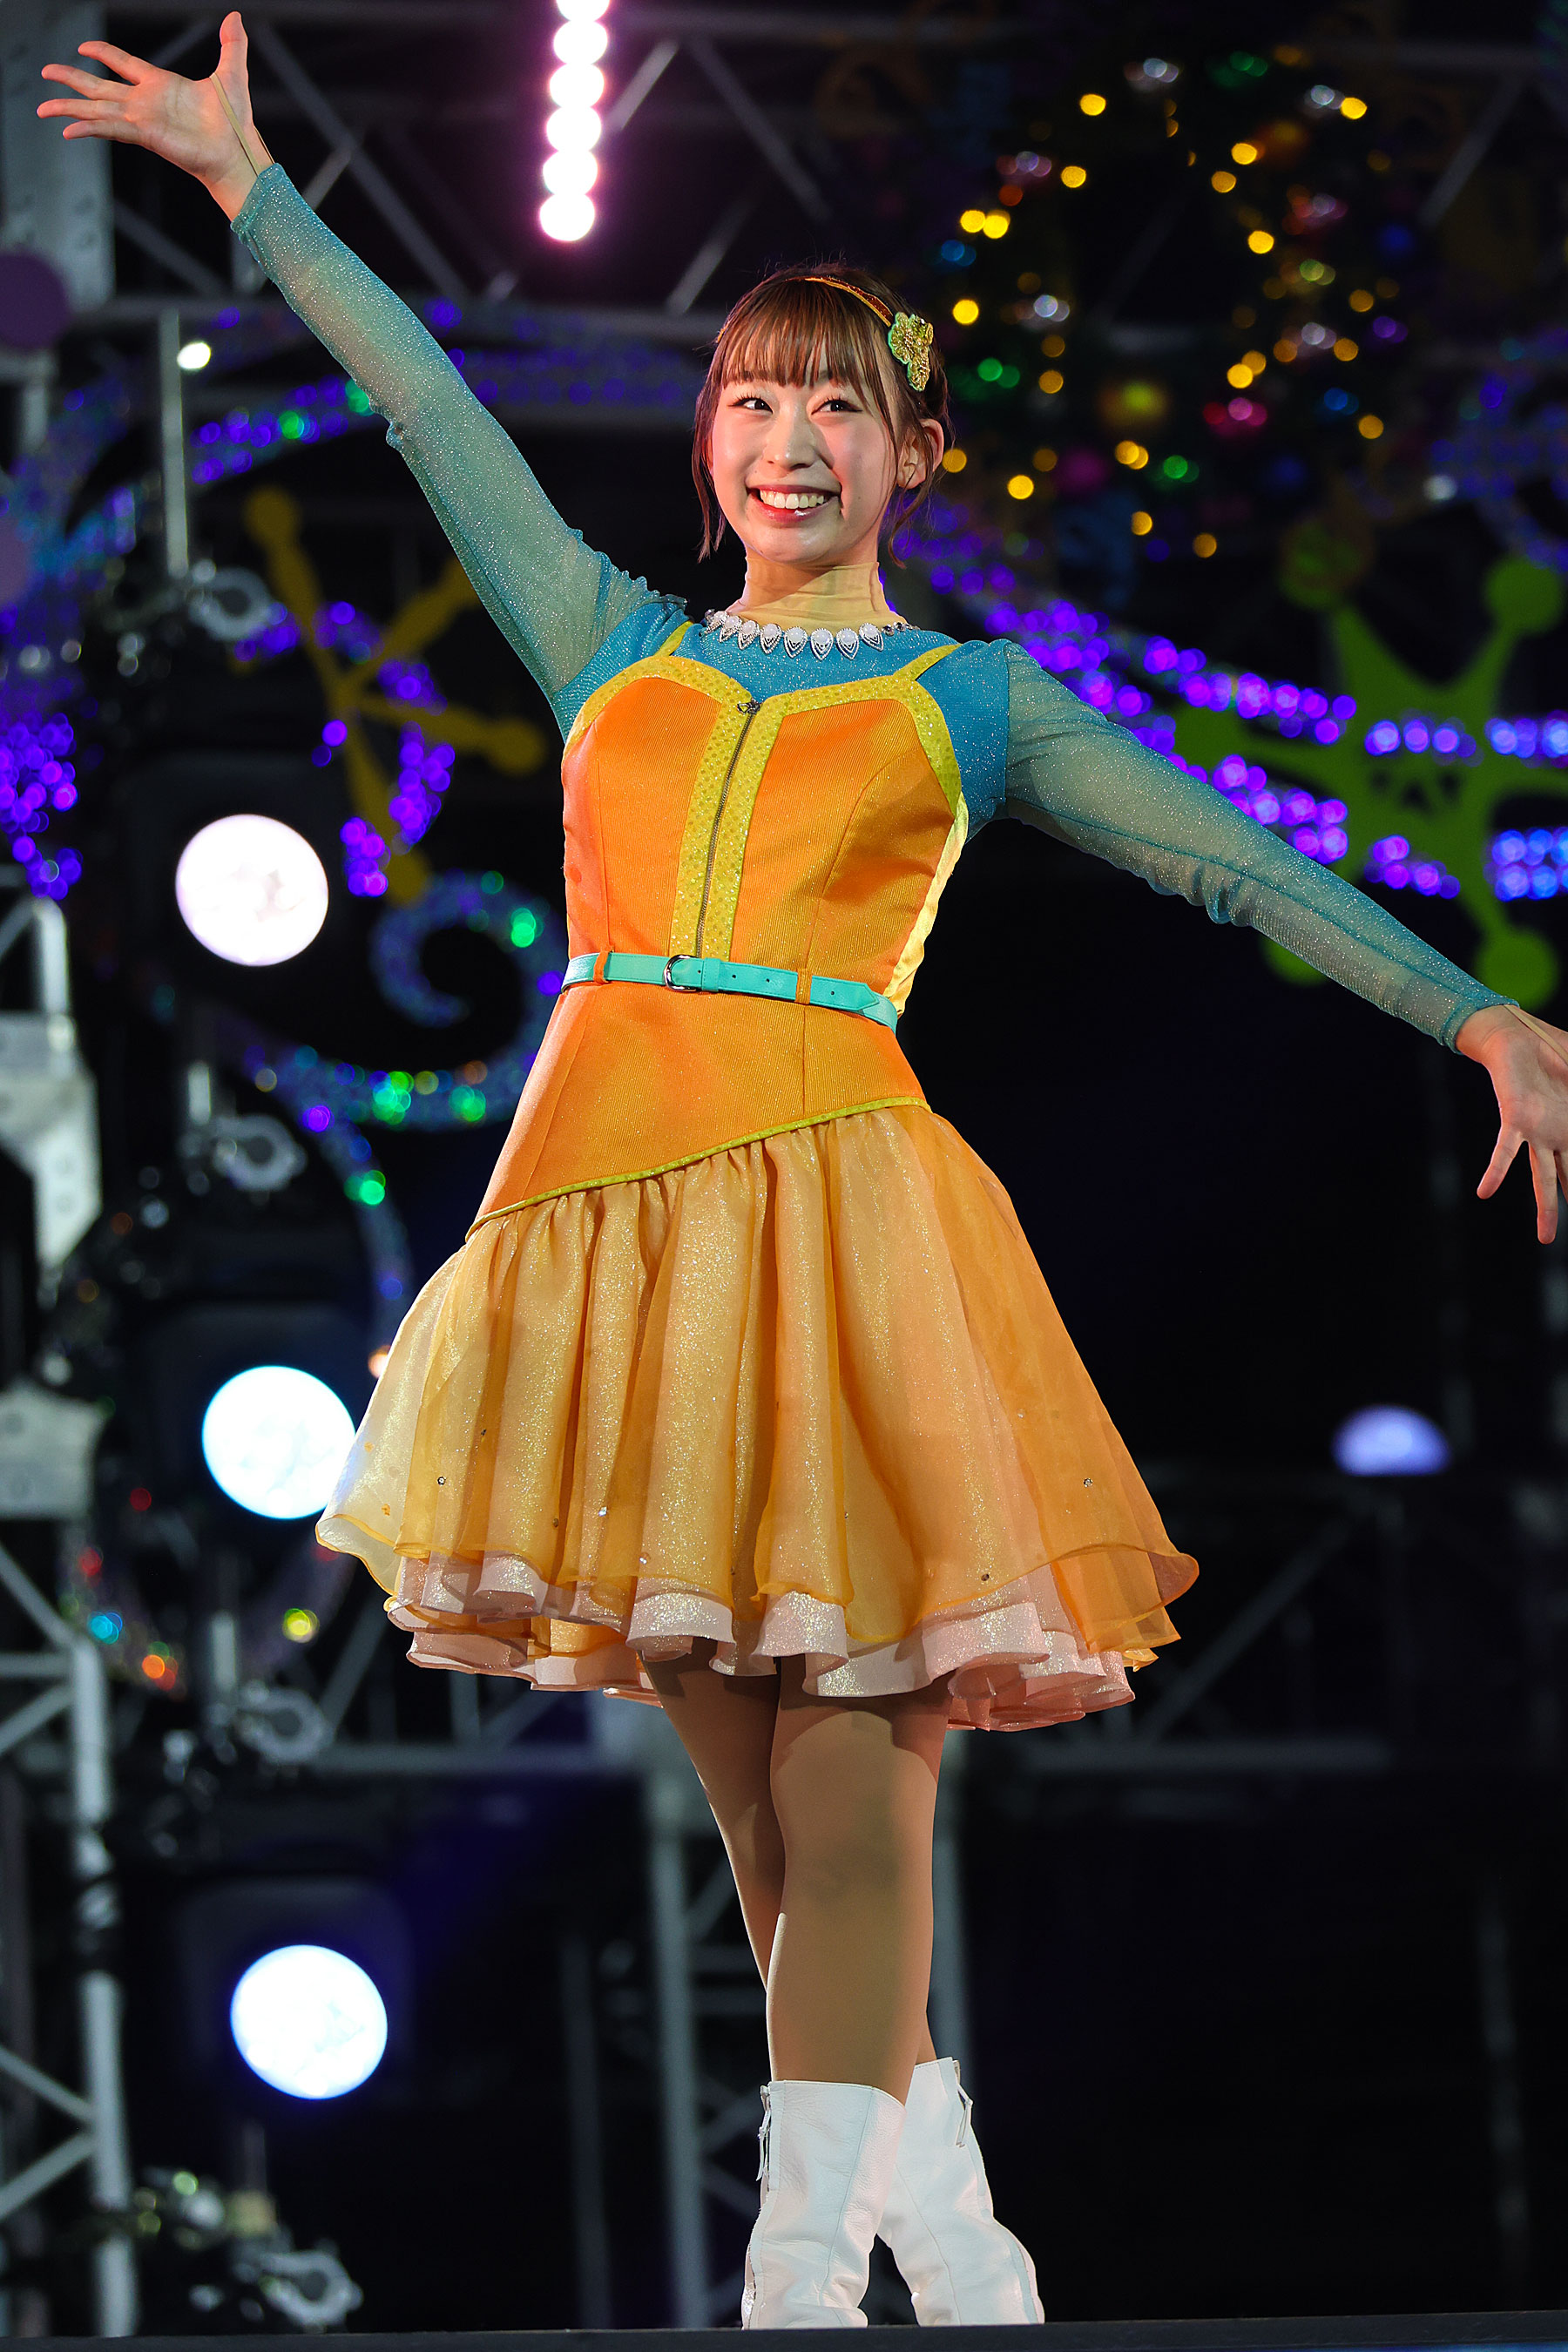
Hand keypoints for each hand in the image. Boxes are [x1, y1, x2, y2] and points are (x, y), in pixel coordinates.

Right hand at [37, 10, 263, 221]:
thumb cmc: (235, 122)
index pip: (122, 63)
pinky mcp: (144, 135)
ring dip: (68, 106)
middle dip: (70, 79)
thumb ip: (231, 45)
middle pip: (98, 86)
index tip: (83, 47)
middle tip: (45, 73)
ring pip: (95, 108)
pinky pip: (109, 128)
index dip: (102, 53)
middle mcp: (145, 102)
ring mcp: (142, 120)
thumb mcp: (232, 74)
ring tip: (42, 108)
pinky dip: (88, 128)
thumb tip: (235, 17)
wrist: (237, 153)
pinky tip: (68, 129)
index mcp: (160, 84)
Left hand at [1457, 1002, 1567, 1242]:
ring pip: (1542, 1178)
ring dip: (1545, 1208)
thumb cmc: (1553, 1052)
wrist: (1517, 1036)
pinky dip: (1496, 1171)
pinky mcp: (1515, 1120)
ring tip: (1546, 1240)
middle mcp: (1556, 1136)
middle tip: (1562, 1238)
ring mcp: (1536, 1132)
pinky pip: (1504, 1151)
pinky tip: (1485, 1192)